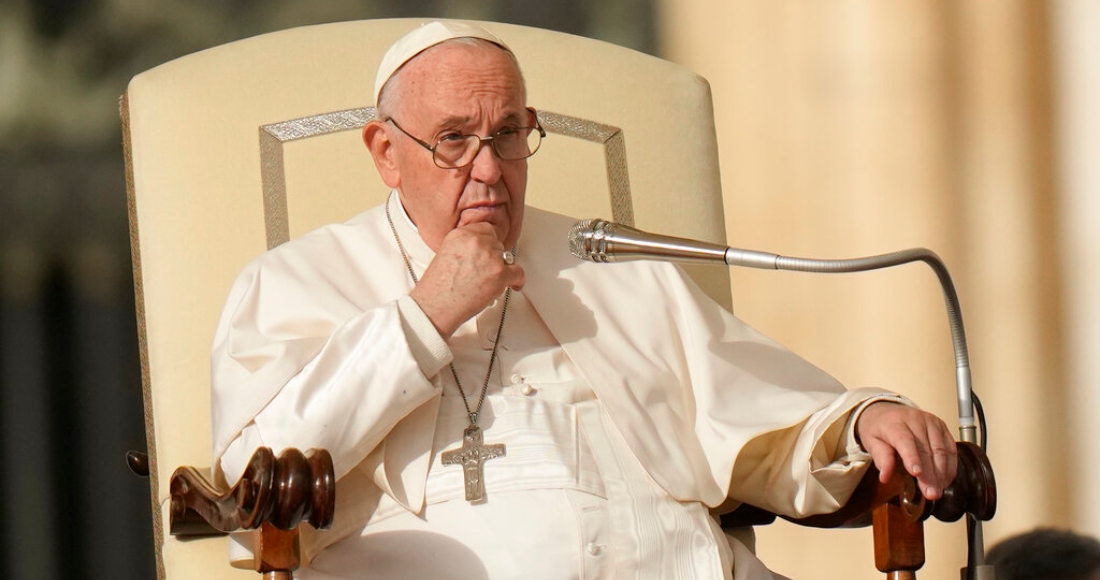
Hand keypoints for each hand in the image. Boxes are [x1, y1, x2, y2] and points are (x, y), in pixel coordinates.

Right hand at [410, 222, 524, 338]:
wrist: (435, 306)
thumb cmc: (437, 287)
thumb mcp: (445, 253)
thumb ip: (464, 246)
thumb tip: (480, 249)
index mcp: (461, 234)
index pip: (485, 228)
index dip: (487, 241)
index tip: (488, 249)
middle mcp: (476, 242)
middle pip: (497, 243)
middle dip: (493, 256)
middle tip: (486, 269)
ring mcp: (490, 257)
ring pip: (507, 257)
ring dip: (501, 268)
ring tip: (491, 280)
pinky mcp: (500, 274)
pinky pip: (518, 273)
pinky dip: (517, 280)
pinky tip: (513, 284)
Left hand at [855, 402, 957, 499]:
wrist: (886, 411)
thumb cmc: (879, 429)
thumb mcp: (871, 442)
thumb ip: (881, 458)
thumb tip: (885, 477)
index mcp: (894, 423)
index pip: (905, 440)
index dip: (912, 457)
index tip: (916, 474)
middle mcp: (914, 419)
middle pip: (925, 449)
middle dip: (930, 474)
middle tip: (931, 493)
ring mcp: (930, 422)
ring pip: (941, 449)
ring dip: (941, 473)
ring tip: (938, 490)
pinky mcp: (941, 426)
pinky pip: (950, 447)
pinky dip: (950, 465)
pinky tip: (945, 479)